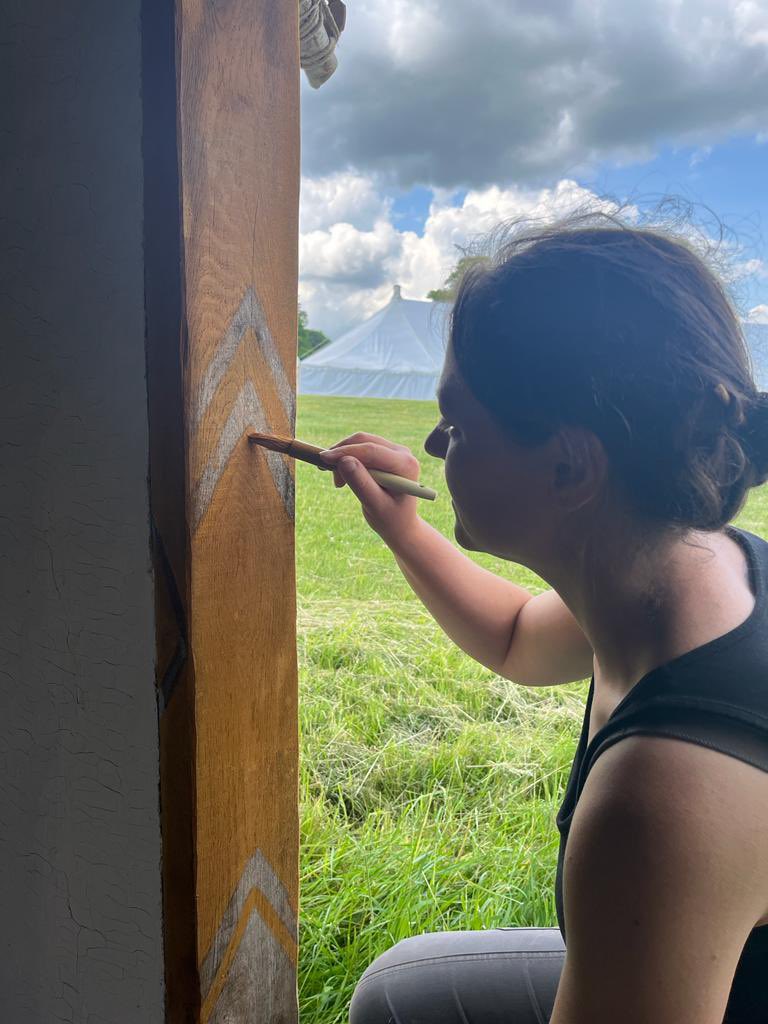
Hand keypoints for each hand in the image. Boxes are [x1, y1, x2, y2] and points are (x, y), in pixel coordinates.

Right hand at [319, 432, 422, 546]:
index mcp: (405, 465)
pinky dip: (348, 458)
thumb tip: (344, 461)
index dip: (345, 452)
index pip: (371, 451)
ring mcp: (395, 451)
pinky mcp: (386, 452)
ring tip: (338, 482)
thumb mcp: (374, 505)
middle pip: (365, 441)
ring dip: (343, 457)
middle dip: (342, 454)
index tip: (323, 459)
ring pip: (361, 442)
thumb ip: (361, 483)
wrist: (400, 523)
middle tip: (326, 472)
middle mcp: (403, 453)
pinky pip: (362, 447)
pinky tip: (343, 476)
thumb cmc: (390, 518)